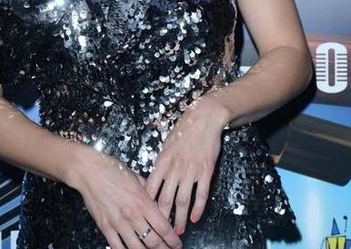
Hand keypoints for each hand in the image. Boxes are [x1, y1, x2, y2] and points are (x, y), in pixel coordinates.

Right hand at [69, 148, 181, 248]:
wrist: (91, 171)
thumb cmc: (115, 171)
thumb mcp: (139, 179)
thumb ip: (150, 193)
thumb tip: (158, 205)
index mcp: (143, 202)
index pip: (163, 227)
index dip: (172, 238)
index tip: (177, 243)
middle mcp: (132, 215)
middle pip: (152, 240)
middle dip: (164, 248)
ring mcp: (118, 223)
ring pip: (136, 247)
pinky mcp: (104, 226)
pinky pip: (117, 245)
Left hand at [145, 93, 229, 234]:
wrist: (204, 118)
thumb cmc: (184, 131)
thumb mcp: (166, 146)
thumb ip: (161, 165)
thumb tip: (153, 181)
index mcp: (162, 162)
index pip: (150, 190)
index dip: (147, 206)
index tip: (145, 218)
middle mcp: (175, 169)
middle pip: (165, 199)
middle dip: (162, 219)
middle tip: (160, 232)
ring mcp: (191, 170)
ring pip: (183, 200)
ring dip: (179, 218)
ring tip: (178, 230)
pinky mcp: (206, 170)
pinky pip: (201, 193)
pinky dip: (198, 208)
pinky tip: (195, 217)